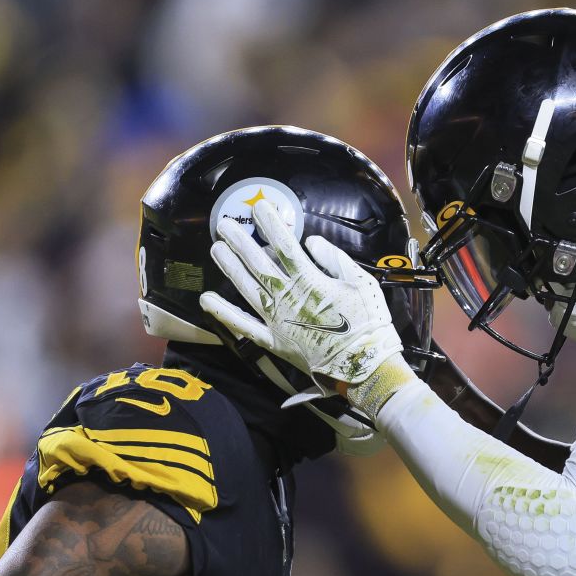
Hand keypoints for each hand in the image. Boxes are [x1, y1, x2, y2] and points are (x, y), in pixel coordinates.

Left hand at [200, 200, 401, 388]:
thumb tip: (311, 242)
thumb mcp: (362, 283)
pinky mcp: (273, 341)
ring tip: (216, 249)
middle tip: (224, 225)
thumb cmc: (368, 323)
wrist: (364, 366)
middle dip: (241, 242)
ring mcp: (277, 320)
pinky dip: (225, 313)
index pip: (285, 246)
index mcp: (311, 281)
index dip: (271, 225)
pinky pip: (244, 326)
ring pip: (247, 288)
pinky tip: (208, 300)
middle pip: (259, 264)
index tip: (260, 208)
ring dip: (230, 268)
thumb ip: (335, 259)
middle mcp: (288, 298)